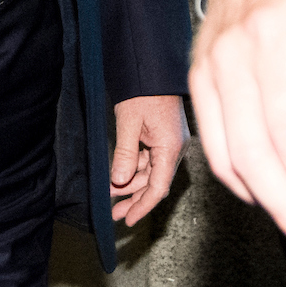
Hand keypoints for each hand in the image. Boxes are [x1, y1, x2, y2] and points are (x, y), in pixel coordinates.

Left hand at [110, 94, 185, 226]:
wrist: (151, 66)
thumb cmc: (142, 90)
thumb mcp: (129, 123)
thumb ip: (125, 154)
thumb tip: (120, 181)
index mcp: (171, 147)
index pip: (158, 187)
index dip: (143, 206)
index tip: (129, 220)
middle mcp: (175, 148)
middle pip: (155, 182)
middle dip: (134, 198)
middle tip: (115, 213)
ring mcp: (170, 142)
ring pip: (151, 172)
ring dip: (132, 183)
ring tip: (111, 194)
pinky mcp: (164, 136)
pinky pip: (150, 159)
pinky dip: (135, 168)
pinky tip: (120, 174)